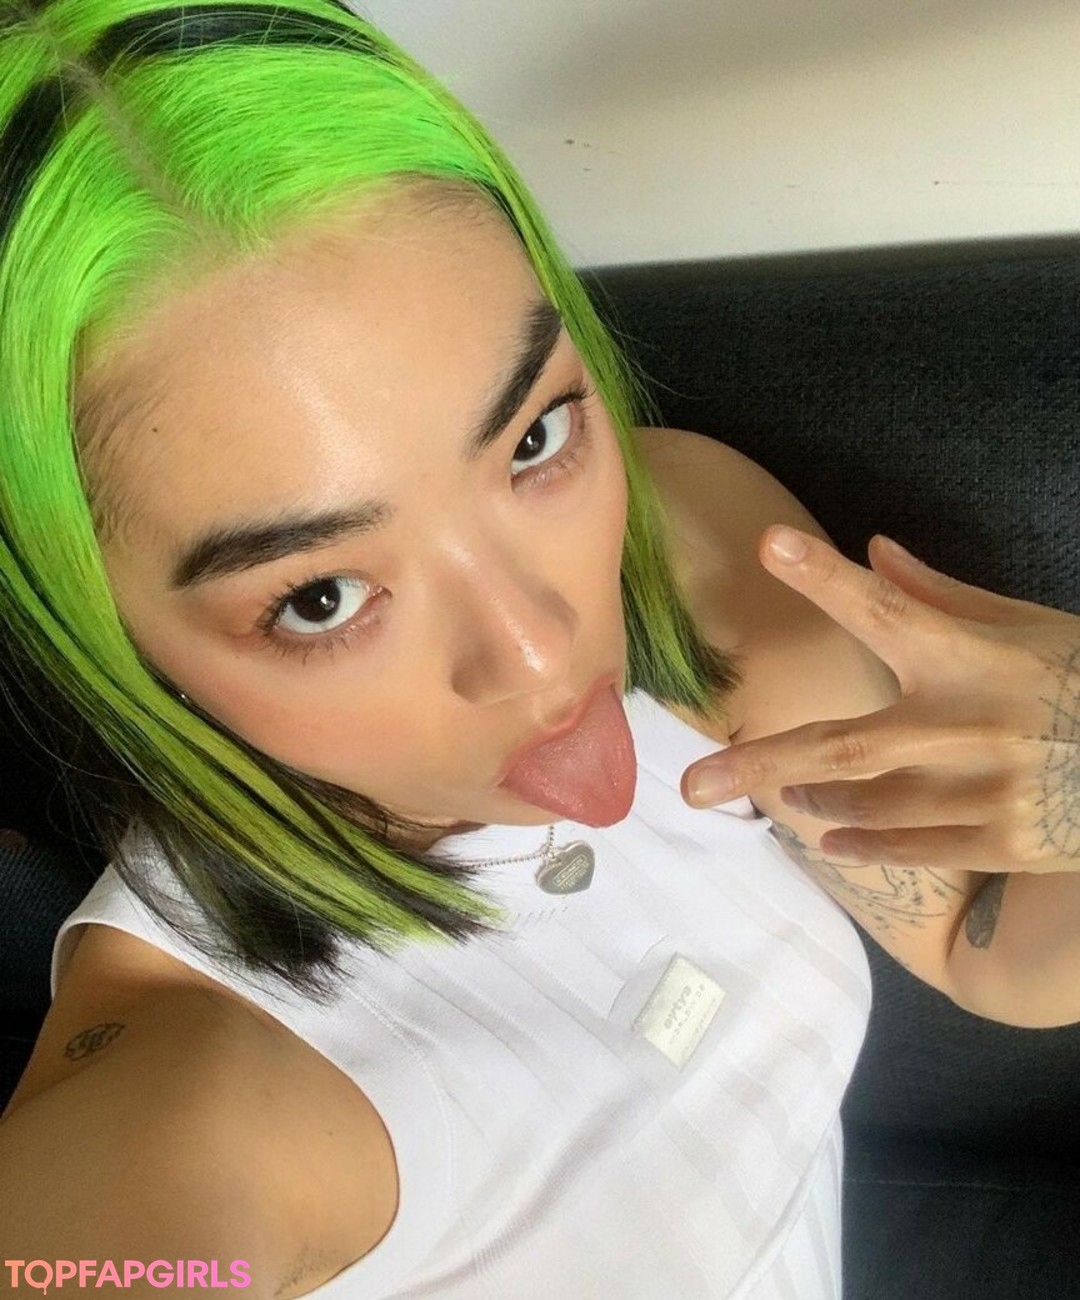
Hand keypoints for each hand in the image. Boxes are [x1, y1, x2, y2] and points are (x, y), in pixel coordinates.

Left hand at [683, 526, 1079, 873]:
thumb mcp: (1028, 627)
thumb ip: (944, 595)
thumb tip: (878, 548)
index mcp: (972, 657)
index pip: (888, 607)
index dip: (828, 577)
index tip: (771, 544)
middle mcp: (968, 725)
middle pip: (844, 746)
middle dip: (762, 763)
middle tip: (692, 786)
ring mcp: (985, 791)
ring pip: (867, 803)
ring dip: (810, 798)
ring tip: (773, 793)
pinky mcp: (1003, 841)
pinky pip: (910, 847)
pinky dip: (862, 840)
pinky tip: (824, 834)